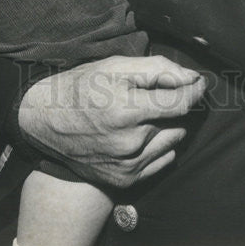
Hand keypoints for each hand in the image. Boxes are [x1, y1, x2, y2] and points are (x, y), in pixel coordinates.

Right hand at [18, 55, 206, 187]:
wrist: (45, 120)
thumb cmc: (83, 87)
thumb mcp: (117, 66)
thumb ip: (158, 69)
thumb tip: (191, 77)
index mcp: (127, 111)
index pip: (182, 103)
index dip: (196, 89)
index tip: (198, 82)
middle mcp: (129, 143)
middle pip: (179, 121)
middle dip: (174, 106)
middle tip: (153, 96)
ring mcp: (127, 165)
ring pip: (172, 140)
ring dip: (166, 126)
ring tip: (142, 114)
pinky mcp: (124, 179)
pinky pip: (162, 160)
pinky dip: (158, 146)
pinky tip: (137, 134)